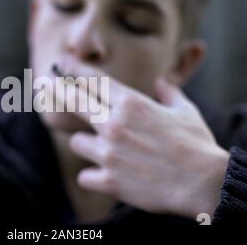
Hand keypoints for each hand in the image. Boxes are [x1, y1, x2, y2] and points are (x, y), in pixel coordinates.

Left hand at [57, 63, 229, 219]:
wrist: (203, 183)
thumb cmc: (196, 145)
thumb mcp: (185, 111)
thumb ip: (169, 93)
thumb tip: (161, 83)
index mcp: (132, 104)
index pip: (94, 81)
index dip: (74, 70)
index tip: (61, 64)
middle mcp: (114, 125)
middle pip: (74, 102)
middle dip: (55, 90)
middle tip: (43, 84)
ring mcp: (109, 153)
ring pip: (77, 143)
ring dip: (87, 145)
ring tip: (103, 150)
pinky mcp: (109, 180)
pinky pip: (86, 176)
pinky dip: (94, 176)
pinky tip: (105, 177)